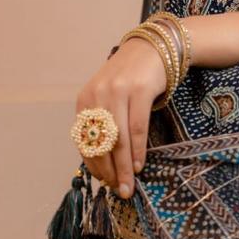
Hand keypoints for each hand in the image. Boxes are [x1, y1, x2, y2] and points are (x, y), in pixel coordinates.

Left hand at [74, 37, 166, 197]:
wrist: (153, 47)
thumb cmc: (130, 76)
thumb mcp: (108, 95)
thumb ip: (102, 121)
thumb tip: (103, 161)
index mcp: (85, 99)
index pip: (85, 140)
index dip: (94, 165)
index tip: (104, 182)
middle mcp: (98, 95)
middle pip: (101, 143)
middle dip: (109, 171)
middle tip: (118, 191)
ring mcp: (118, 92)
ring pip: (118, 140)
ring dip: (124, 168)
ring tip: (129, 186)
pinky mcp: (139, 90)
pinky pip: (137, 129)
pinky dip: (138, 151)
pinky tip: (140, 165)